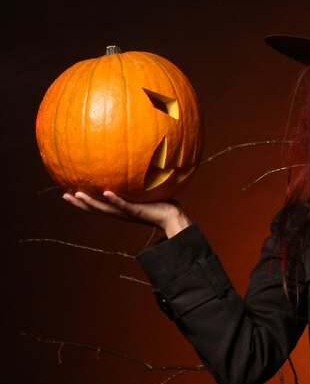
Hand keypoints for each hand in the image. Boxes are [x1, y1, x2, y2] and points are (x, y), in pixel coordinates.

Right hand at [62, 189, 191, 238]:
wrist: (172, 216)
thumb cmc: (159, 203)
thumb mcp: (142, 192)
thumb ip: (134, 183)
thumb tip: (131, 166)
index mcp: (119, 209)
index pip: (97, 206)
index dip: (82, 202)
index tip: (69, 194)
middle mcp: (120, 212)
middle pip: (95, 209)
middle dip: (79, 204)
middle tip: (64, 196)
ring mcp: (127, 212)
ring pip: (105, 208)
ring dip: (91, 203)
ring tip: (77, 195)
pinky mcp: (137, 210)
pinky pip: (123, 205)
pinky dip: (115, 200)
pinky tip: (106, 192)